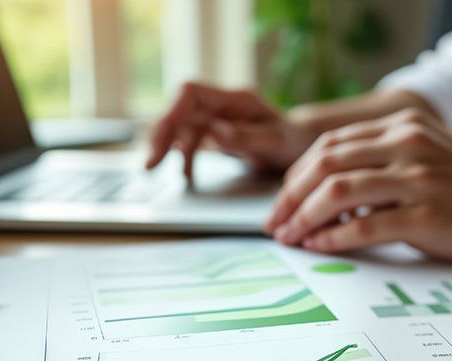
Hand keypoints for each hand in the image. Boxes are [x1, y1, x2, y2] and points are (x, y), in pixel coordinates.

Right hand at [145, 82, 315, 179]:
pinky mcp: (214, 132)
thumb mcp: (276, 142)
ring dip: (166, 147)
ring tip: (155, 170)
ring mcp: (216, 117)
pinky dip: (183, 157)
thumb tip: (216, 134)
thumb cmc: (292, 141)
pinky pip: (190, 141)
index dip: (172, 113)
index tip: (164, 141)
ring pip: (179, 125)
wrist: (301, 145)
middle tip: (150, 164)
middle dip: (161, 134)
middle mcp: (221, 104)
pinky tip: (184, 176)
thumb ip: (247, 137)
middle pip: (178, 109)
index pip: (190, 93)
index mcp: (235, 99)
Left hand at [264, 108, 451, 262]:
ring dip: (305, 218)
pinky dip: (334, 237)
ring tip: (291, 238)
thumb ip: (386, 166)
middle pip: (324, 164)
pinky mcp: (429, 216)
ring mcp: (418, 180)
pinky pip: (366, 225)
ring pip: (338, 191)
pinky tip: (320, 248)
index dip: (295, 176)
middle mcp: (407, 146)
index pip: (328, 145)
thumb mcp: (431, 159)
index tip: (281, 203)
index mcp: (403, 128)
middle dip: (289, 197)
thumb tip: (334, 196)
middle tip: (275, 224)